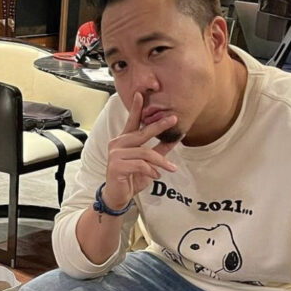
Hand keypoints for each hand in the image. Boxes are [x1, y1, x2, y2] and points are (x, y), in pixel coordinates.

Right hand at [103, 92, 179, 209]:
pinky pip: (140, 164)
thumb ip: (159, 150)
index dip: (136, 108)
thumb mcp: (148, 163)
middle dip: (159, 126)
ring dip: (161, 161)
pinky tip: (155, 176)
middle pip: (142, 133)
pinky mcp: (116, 165)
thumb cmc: (131, 177)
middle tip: (173, 120)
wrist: (118, 196)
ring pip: (145, 152)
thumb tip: (175, 139)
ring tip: (170, 168)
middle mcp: (118, 144)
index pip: (131, 121)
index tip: (140, 94)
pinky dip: (151, 170)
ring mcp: (115, 154)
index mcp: (124, 140)